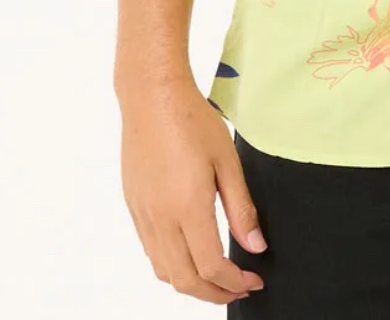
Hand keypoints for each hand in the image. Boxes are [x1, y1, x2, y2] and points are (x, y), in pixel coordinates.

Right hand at [118, 74, 267, 304]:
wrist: (151, 97)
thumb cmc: (193, 120)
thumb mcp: (227, 160)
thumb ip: (241, 208)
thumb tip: (256, 246)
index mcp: (187, 207)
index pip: (211, 266)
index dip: (234, 282)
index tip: (254, 280)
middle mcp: (161, 218)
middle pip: (184, 280)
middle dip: (214, 293)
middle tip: (239, 287)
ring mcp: (143, 214)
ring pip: (164, 270)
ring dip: (191, 283)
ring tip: (218, 276)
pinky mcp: (133, 206)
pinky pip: (151, 251)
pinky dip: (172, 265)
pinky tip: (190, 252)